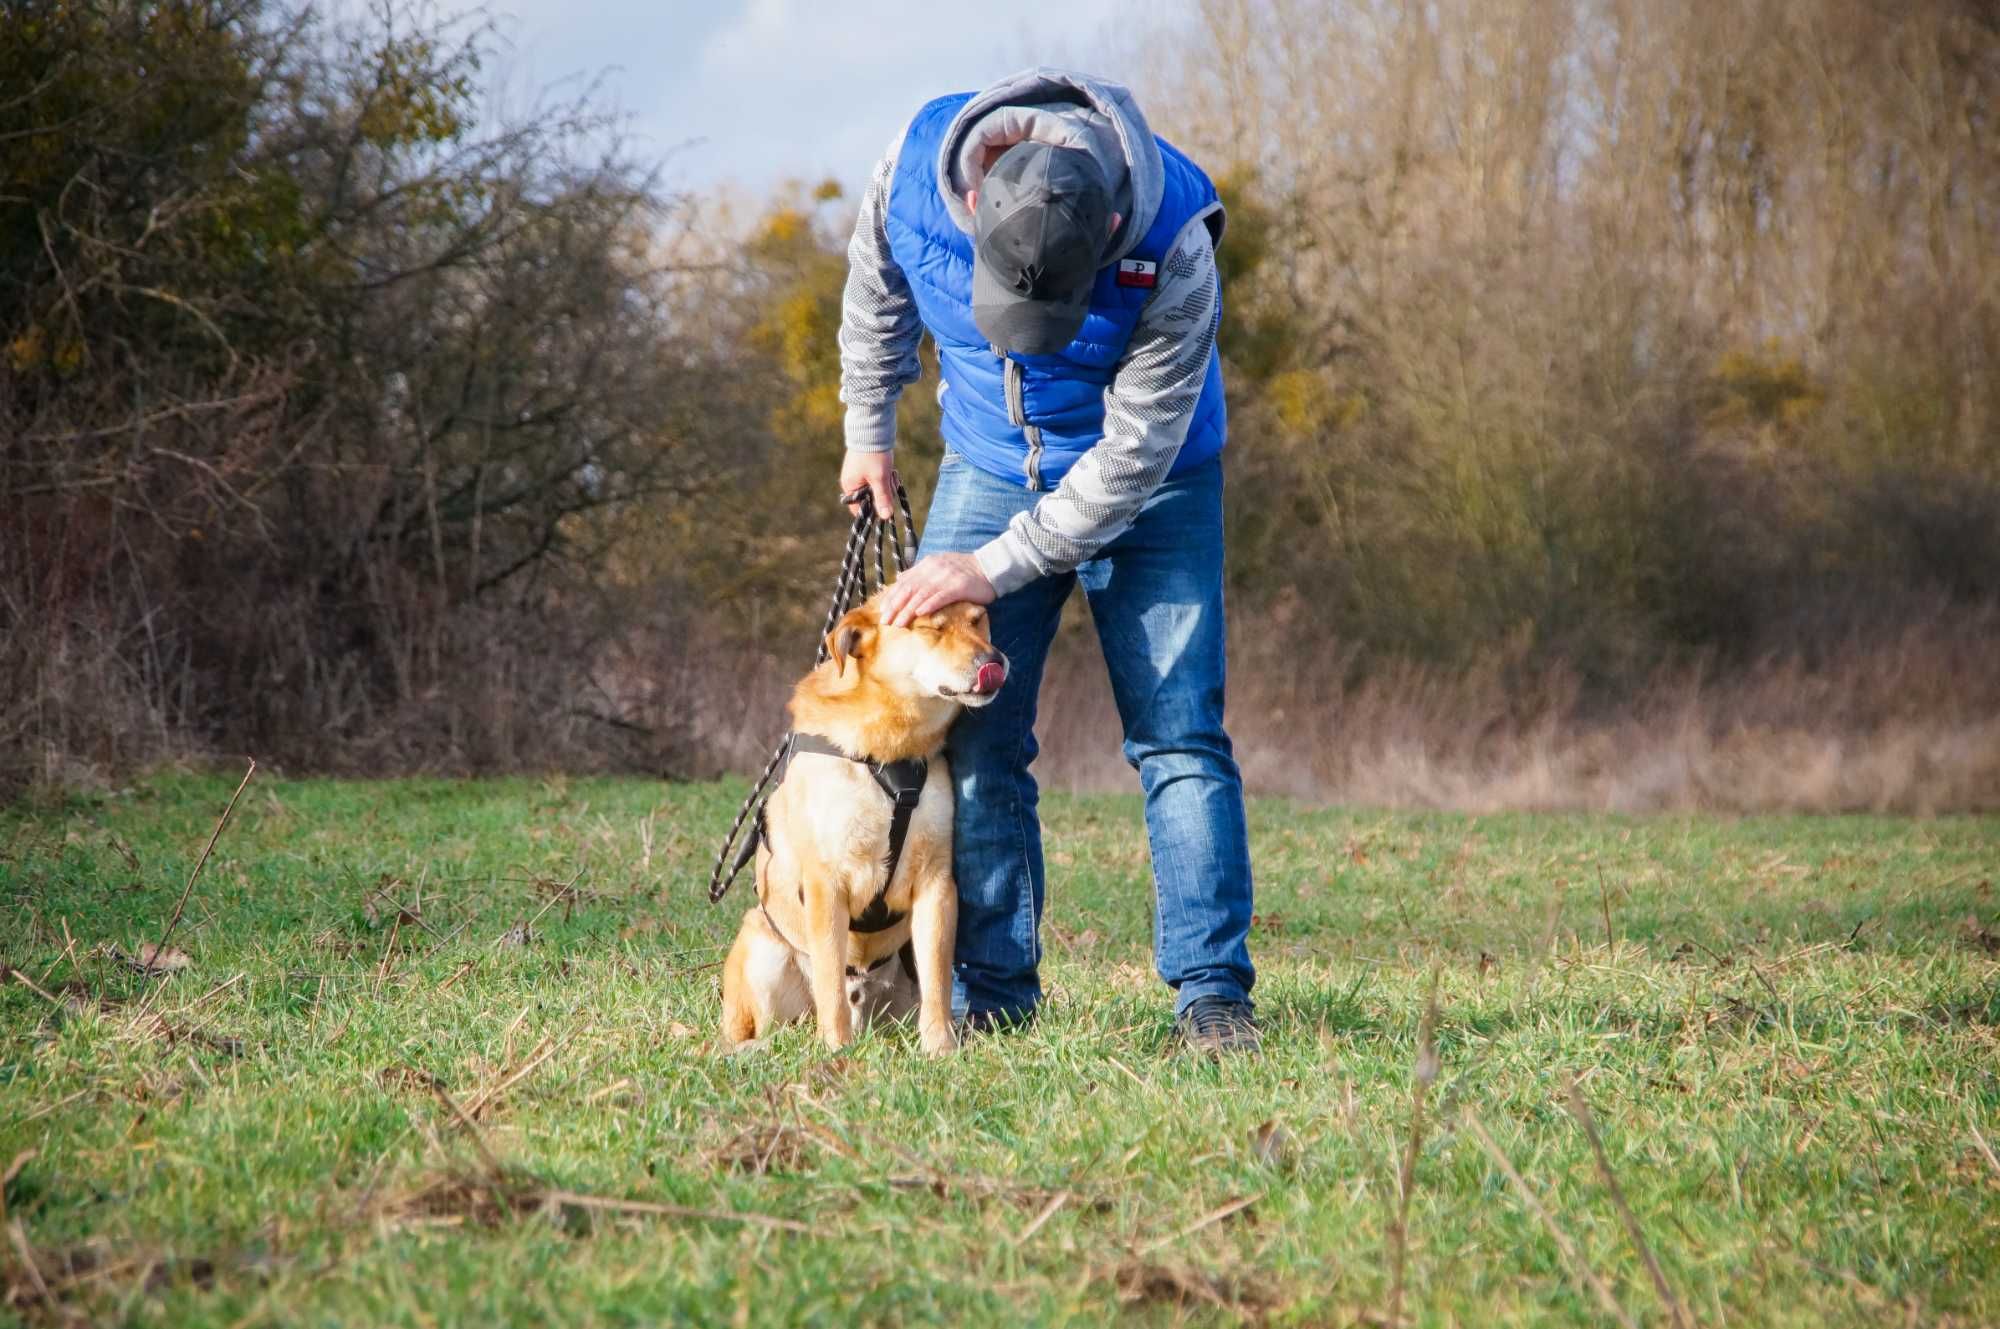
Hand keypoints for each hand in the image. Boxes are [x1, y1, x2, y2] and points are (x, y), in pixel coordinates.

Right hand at [840, 449, 896, 518]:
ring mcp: (860, 473)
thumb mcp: (880, 478)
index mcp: (850, 486)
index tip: (885, 508)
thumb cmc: (873, 455)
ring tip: (891, 473)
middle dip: (883, 492)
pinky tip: (891, 470)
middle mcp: (852, 481)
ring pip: (877, 487)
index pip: (859, 508)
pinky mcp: (868, 466)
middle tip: (890, 482)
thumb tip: (885, 516)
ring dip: (887, 483)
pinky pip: (878, 478)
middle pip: (871, 498)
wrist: (873, 429)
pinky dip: (886, 476)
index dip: (872, 510)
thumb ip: (882, 498)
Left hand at [880, 553, 994, 626]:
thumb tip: (900, 580)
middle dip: (895, 606)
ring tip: (898, 623)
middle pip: (909, 589)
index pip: (904, 582)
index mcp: (927, 565)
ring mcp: (946, 577)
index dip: (892, 597)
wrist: (989, 567)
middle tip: (885, 621)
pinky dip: (929, 604)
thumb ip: (920, 573)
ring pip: (922, 595)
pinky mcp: (959, 586)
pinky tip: (919, 613)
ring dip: (908, 610)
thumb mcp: (939, 566)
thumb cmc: (964, 571)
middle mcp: (934, 569)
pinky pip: (941, 596)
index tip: (882, 610)